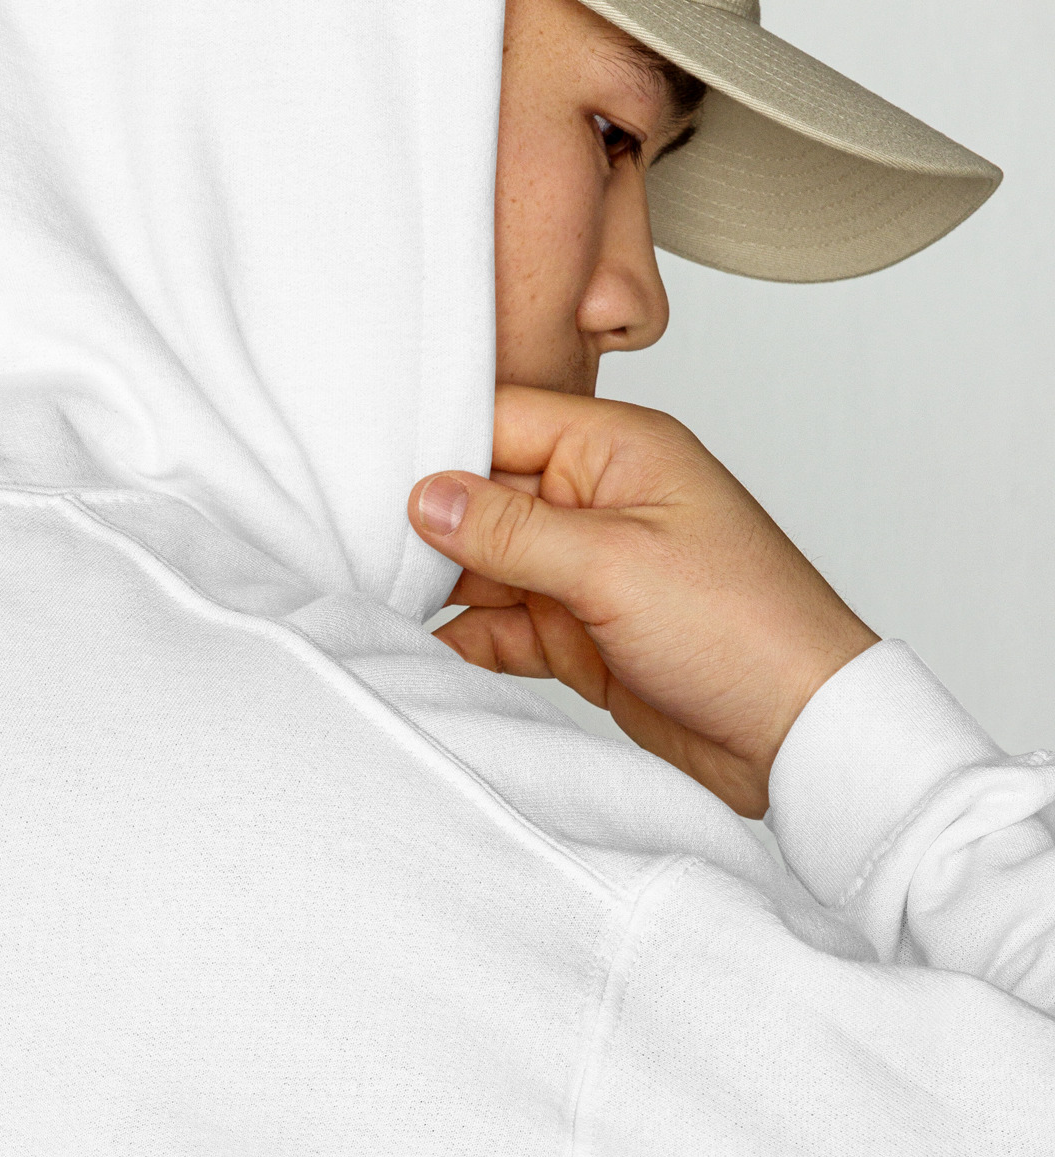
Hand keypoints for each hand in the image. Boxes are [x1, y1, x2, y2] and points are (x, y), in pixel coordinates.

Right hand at [408, 386, 878, 816]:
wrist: (797, 736)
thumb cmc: (746, 629)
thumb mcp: (613, 565)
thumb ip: (510, 529)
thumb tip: (427, 496)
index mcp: (620, 453)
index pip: (506, 420)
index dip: (438, 444)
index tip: (369, 476)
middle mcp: (599, 502)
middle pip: (483, 495)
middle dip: (428, 525)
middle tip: (360, 549)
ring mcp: (587, 571)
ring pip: (484, 564)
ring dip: (439, 587)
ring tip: (380, 602)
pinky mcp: (578, 634)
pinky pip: (500, 625)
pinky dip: (465, 637)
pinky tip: (426, 647)